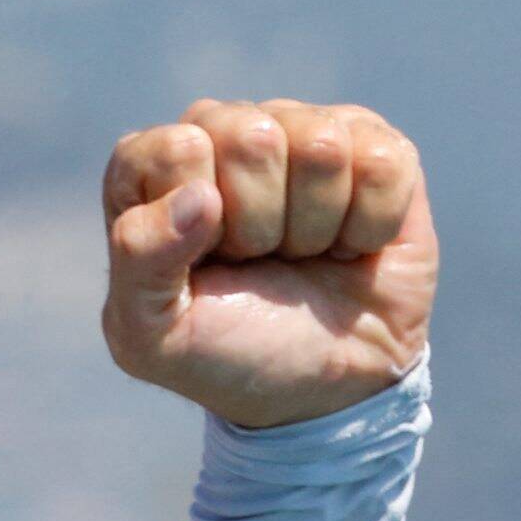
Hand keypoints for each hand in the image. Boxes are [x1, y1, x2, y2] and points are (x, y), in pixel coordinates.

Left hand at [102, 100, 434, 428]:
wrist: (321, 390)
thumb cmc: (225, 353)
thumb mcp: (150, 335)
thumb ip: (137, 261)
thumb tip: (199, 195)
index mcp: (157, 167)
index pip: (176, 149)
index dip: (195, 219)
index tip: (206, 261)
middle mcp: (228, 132)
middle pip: (251, 137)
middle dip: (259, 224)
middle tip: (258, 261)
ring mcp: (305, 130)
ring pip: (321, 146)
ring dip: (315, 226)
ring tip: (302, 254)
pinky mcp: (378, 147)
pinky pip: (383, 164)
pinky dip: (369, 226)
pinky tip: (351, 246)